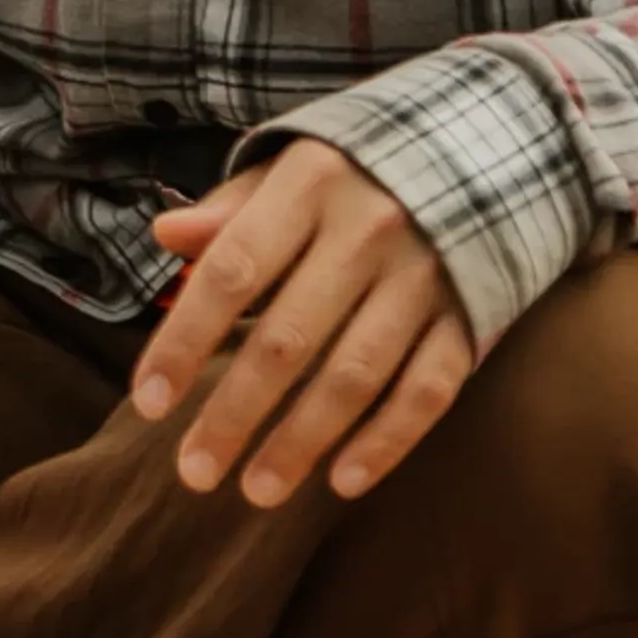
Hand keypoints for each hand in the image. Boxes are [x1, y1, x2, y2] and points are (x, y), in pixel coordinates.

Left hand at [133, 137, 474, 510]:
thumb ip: (233, 209)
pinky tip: (344, 481)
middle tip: (193, 472)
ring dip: (301, 441)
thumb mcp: (295, 164)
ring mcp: (424, 275)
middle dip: (234, 413)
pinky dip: (387, 440)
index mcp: (311, 183)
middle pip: (287, 339)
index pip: (233, 271)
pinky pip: (427, 390)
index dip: (185, 340)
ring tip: (257, 492)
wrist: (489, 145)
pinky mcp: (470, 314)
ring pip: (354, 375)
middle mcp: (368, 228)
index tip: (148, 404)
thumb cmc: (363, 167)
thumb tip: (166, 236)